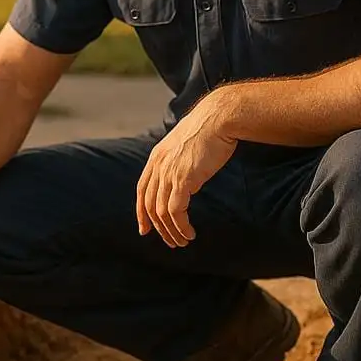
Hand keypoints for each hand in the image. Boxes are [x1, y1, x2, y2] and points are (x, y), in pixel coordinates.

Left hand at [136, 93, 237, 247]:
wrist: (218, 118)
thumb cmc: (209, 131)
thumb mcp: (185, 145)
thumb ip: (178, 162)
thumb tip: (184, 179)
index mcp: (156, 158)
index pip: (142, 191)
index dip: (141, 212)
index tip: (145, 229)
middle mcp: (158, 166)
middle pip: (150, 205)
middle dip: (159, 228)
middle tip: (172, 242)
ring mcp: (169, 173)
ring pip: (162, 212)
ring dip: (172, 231)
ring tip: (184, 241)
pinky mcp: (183, 179)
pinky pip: (176, 211)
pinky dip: (181, 226)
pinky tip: (189, 233)